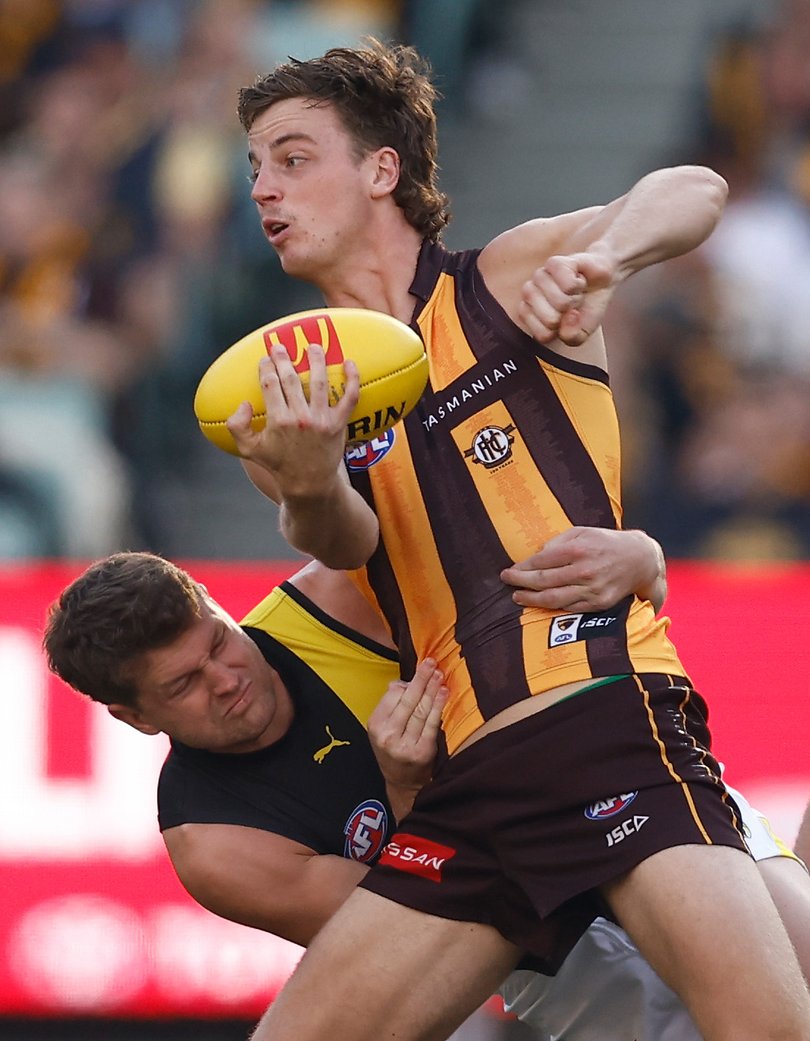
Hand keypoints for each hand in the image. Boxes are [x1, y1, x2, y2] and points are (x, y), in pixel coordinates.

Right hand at [226, 343, 359, 497]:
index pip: (270, 384)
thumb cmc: (278, 464)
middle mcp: (300, 418)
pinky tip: (350, 363)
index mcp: (277, 420)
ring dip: (316, 360)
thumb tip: (244, 403)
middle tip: (280, 346)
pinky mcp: (339, 424)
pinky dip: (352, 380)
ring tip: (313, 346)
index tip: (265, 359)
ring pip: (319, 382)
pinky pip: (349, 398)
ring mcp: (321, 420)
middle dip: (284, 358)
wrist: (308, 483)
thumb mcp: (249, 449)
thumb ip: (236, 426)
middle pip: (290, 379)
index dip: (267, 367)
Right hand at [368, 659, 446, 818]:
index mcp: (375, 725)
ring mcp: (404, 744)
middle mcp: (387, 734)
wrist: (402, 783)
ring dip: (432, 690)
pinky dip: (438, 706)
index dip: (409, 682)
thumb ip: (391, 705)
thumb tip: (402, 682)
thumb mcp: (384, 728)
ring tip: (440, 674)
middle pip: (407, 700)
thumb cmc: (394, 749)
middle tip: (431, 662)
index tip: (421, 668)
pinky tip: (444, 693)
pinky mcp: (421, 751)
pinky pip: (431, 723)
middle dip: (421, 679)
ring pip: (420, 710)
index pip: (393, 696)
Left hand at [500, 527, 665, 612]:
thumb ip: (558, 542)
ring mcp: (592, 589)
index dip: (522, 567)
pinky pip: (569, 608)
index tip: (509, 570)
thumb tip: (537, 555)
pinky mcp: (598, 603)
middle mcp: (585, 570)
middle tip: (506, 581)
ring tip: (517, 597)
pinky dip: (552, 607)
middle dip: (520, 582)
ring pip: (554, 599)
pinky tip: (540, 603)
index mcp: (579, 549)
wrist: (639, 560)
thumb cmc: (605, 542)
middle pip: (544, 581)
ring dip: (531, 599)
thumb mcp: (582, 532)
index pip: (542, 561)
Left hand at [518, 251, 615, 346]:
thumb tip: (565, 322)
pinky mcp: (553, 263)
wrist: (602, 279)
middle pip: (551, 320)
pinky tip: (578, 279)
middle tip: (574, 303)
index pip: (542, 335)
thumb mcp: (583, 332)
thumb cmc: (587, 306)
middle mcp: (530, 296)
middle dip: (570, 314)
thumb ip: (573, 338)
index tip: (568, 320)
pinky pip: (568, 285)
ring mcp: (540, 278)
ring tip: (576, 291)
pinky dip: (579, 285)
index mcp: (532, 315)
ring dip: (576, 298)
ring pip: (560, 301)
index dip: (562, 331)